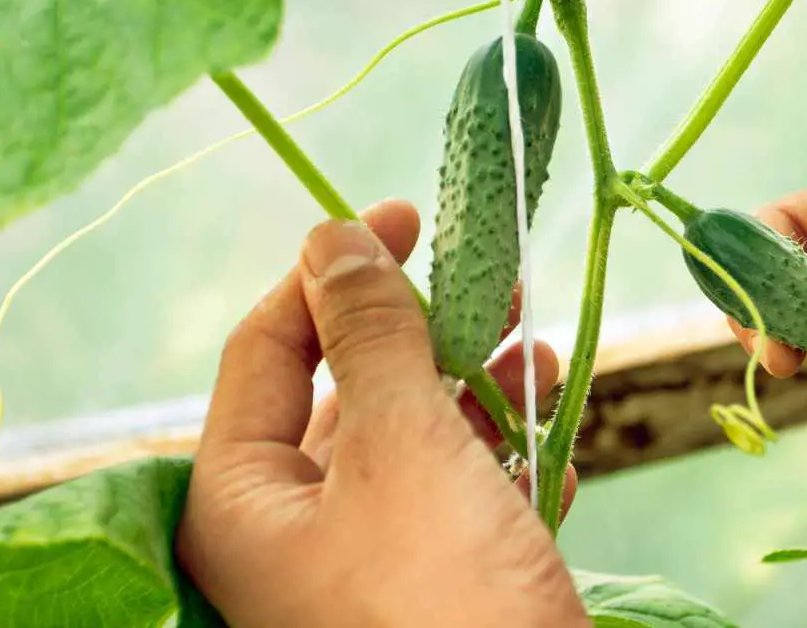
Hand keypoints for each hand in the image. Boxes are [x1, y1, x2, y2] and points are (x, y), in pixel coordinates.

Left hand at [176, 199, 584, 626]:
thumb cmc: (447, 599)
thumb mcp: (404, 448)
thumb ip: (368, 337)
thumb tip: (333, 237)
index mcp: (245, 500)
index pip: (267, 350)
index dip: (333, 272)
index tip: (406, 217)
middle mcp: (296, 530)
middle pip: (355, 390)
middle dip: (430, 333)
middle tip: (496, 278)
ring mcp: (371, 561)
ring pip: (422, 440)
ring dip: (486, 393)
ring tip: (545, 360)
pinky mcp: (440, 584)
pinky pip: (468, 498)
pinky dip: (513, 464)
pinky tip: (562, 450)